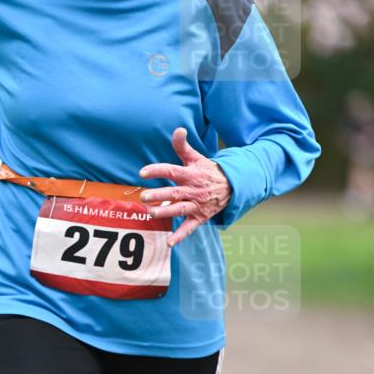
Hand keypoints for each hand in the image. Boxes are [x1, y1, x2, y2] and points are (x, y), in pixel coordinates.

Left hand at [139, 128, 231, 246]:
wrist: (232, 186)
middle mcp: (193, 190)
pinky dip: (180, 236)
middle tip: (144, 196)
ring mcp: (196, 204)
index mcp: (190, 174)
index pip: (172, 171)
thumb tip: (178, 129)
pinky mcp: (199, 217)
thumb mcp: (197, 157)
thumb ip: (183, 146)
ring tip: (151, 213)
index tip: (142, 173)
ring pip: (180, 209)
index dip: (157, 171)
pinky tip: (169, 243)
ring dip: (166, 212)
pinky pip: (189, 228)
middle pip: (174, 192)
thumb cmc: (208, 171)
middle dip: (159, 195)